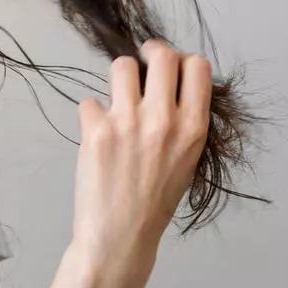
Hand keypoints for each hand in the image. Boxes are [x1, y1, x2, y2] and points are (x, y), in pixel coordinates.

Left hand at [70, 38, 212, 280]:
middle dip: (150, 53)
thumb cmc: (156, 199)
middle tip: (141, 66)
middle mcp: (164, 120)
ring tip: (117, 100)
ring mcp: (128, 122)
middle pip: (162, 54)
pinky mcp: (96, 130)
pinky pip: (89, 101)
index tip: (169, 67)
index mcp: (193, 128)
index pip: (198, 66)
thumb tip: (169, 83)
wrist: (121, 235)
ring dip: (117, 78)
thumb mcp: (187, 158)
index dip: (182, 60)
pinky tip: (96, 135)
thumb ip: (183, 119)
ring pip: (120, 66)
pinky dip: (91, 114)